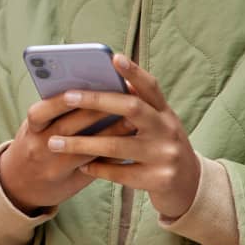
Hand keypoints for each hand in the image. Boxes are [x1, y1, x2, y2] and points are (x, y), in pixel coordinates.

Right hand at [0, 96, 135, 213]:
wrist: (19, 186)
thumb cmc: (35, 144)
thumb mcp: (36, 127)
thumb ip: (57, 111)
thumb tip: (91, 87)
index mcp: (30, 130)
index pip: (41, 112)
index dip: (61, 100)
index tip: (84, 85)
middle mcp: (39, 149)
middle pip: (66, 128)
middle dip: (93, 111)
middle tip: (118, 96)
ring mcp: (55, 168)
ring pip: (84, 151)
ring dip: (108, 133)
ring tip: (131, 119)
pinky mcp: (72, 183)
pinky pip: (95, 168)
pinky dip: (112, 155)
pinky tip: (130, 143)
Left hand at [45, 54, 199, 219]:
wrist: (189, 187)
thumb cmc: (162, 149)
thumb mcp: (157, 126)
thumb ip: (137, 108)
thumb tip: (103, 84)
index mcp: (166, 113)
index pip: (150, 87)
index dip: (133, 71)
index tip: (113, 57)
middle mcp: (168, 130)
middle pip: (131, 108)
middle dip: (96, 101)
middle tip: (66, 96)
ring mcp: (165, 155)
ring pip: (116, 146)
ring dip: (82, 143)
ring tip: (54, 142)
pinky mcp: (158, 180)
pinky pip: (119, 174)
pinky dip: (97, 169)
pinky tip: (81, 166)